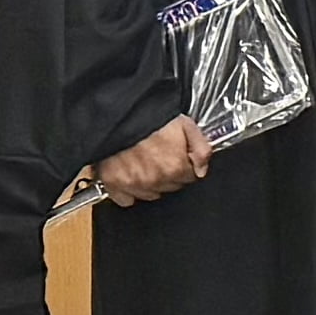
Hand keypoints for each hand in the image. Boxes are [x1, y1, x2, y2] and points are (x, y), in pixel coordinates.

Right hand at [93, 114, 211, 206]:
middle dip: (170, 174)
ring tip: (145, 163)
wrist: (116, 115)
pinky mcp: (113, 184)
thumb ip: (201, 149)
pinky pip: (126, 199)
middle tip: (160, 156)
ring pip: (150, 194)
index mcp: (175, 167)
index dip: (186, 165)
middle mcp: (155, 180)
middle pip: (171, 186)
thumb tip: (202, 169)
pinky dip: (129, 190)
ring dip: (151, 183)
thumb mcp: (185, 125)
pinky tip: (130, 175)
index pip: (190, 177)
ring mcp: (133, 184)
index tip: (178, 156)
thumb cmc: (149, 119)